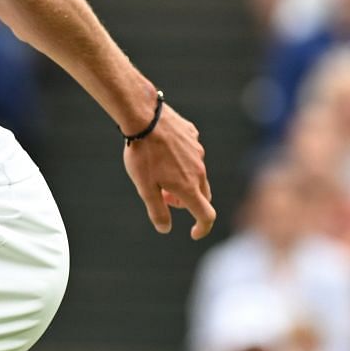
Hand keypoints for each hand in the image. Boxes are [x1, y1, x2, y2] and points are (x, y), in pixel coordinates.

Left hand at [121, 102, 214, 239]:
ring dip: (184, 182)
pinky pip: (192, 154)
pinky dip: (182, 161)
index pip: (206, 215)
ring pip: (198, 174)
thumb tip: (165, 228)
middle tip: (165, 197)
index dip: (202, 228)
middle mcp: (199, 170)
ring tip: (160, 174)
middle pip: (202, 196)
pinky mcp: (193, 137)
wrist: (145, 117)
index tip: (193, 233)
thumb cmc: (143, 155)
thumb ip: (157, 210)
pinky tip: (163, 153)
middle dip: (187, 203)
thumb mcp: (145, 188)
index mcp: (189, 186)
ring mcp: (198, 152)